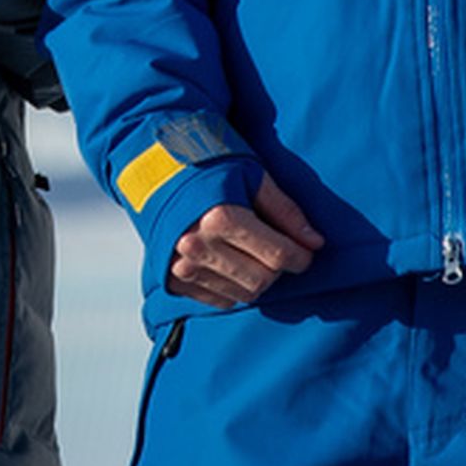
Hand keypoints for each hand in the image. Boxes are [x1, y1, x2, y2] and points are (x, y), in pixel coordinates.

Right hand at [165, 174, 324, 309]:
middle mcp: (198, 246)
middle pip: (262, 280)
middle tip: (278, 251)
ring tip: (251, 254)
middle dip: (278, 269)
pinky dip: (233, 288)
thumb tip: (315, 242)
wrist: (150, 166)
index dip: (301, 257)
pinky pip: (219, 300)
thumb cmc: (205, 164)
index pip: (278, 256)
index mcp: (220, 217)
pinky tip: (230, 264)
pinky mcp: (172, 279)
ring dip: (256, 279)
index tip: (306, 252)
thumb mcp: (251, 175)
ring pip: (243, 294)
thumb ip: (284, 211)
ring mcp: (182, 266)